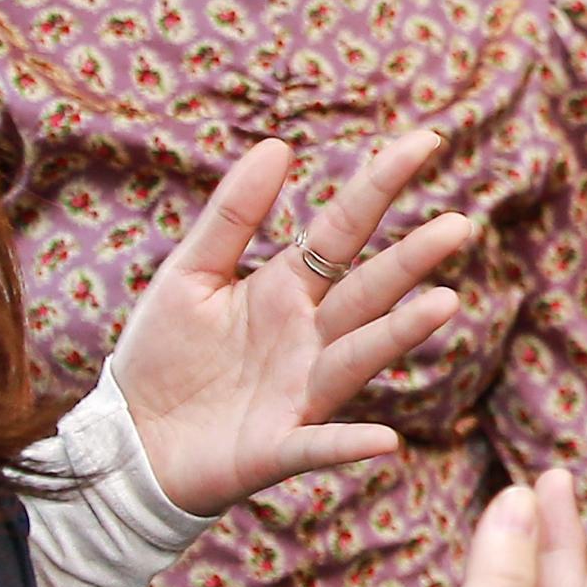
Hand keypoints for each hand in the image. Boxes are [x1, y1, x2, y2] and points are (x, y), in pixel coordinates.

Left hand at [107, 132, 478, 516]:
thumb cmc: (163, 355)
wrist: (128, 442)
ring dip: (400, 334)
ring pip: (358, 356)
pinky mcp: (279, 447)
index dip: (382, 184)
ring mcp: (301, 392)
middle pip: (367, 290)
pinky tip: (387, 440)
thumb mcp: (190, 274)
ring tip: (444, 303)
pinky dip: (351, 444)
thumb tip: (278, 143)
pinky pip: (320, 445)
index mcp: (286, 289)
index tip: (428, 139)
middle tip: (458, 225)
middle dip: (411, 259)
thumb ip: (233, 215)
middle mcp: (308, 337)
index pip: (344, 228)